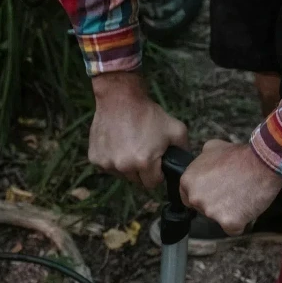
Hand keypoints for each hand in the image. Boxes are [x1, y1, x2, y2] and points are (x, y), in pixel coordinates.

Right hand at [89, 72, 188, 188]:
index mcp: (144, 162)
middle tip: (142, 150)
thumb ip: (184, 149)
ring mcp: (107, 163)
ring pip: (121, 174)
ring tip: (129, 144)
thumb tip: (186, 164)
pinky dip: (112, 159)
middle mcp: (124, 167)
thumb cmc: (148, 114)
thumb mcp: (176, 129)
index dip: (157, 173)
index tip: (155, 161)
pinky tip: (117, 143)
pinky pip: (108, 166)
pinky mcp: (95, 158)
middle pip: (136, 181)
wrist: (119, 98)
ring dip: (126, 165)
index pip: (153, 184)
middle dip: (141, 170)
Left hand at [179, 140, 281, 234]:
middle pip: (203, 210)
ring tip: (242, 197)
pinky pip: (232, 229)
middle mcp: (195, 198)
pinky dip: (241, 222)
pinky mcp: (228, 222)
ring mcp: (210, 211)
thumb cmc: (239, 154)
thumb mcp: (213, 147)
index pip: (188, 198)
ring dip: (229, 213)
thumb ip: (201, 158)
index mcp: (187, 181)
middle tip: (232, 192)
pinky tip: (247, 208)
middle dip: (216, 205)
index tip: (216, 192)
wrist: (262, 162)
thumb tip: (202, 160)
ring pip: (217, 220)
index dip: (204, 195)